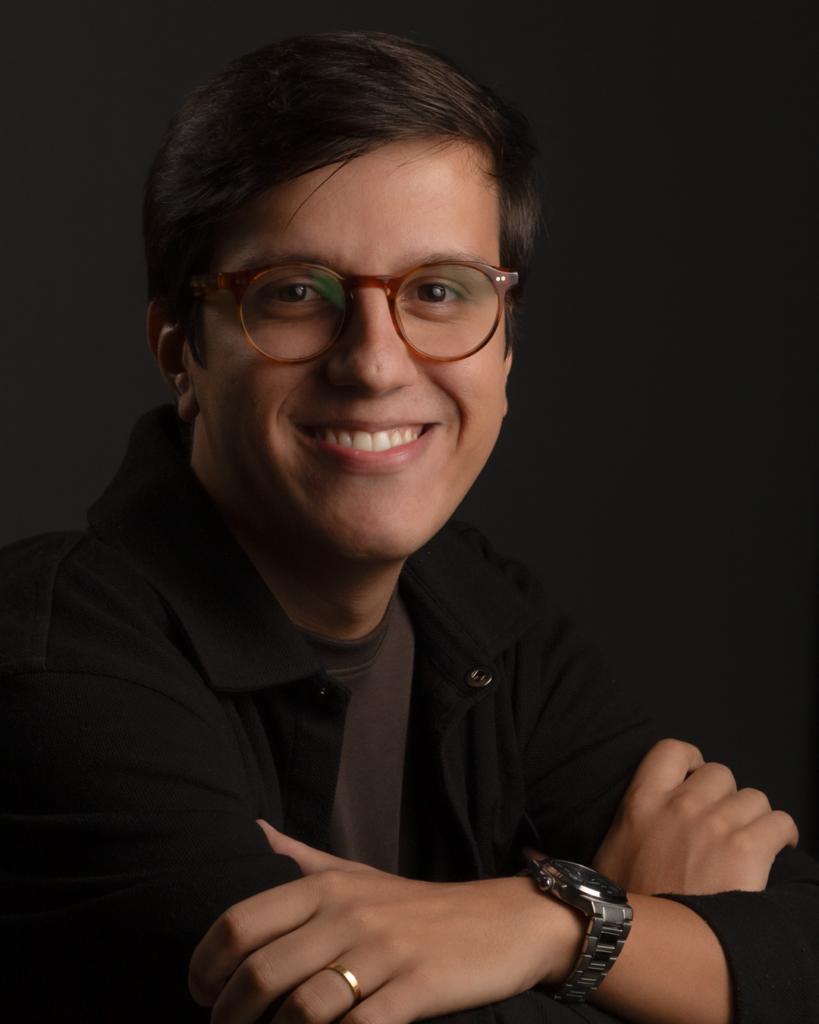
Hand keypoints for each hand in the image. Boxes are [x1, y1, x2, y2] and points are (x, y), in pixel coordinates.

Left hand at [188, 821, 586, 1023]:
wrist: (503, 921)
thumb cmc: (414, 907)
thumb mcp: (356, 873)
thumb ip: (299, 858)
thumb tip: (251, 829)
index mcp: (326, 886)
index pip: (239, 922)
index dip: (205, 966)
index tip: (200, 994)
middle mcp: (348, 913)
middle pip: (260, 972)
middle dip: (229, 1017)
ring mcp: (384, 951)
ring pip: (301, 1007)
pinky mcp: (417, 987)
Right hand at [592, 738, 797, 894]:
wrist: (640, 942)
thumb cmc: (624, 906)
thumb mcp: (607, 855)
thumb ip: (621, 827)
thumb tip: (598, 835)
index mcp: (642, 802)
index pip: (672, 750)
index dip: (691, 761)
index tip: (696, 778)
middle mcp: (680, 804)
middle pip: (721, 774)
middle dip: (726, 797)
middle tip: (723, 825)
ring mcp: (715, 825)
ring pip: (754, 798)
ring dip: (754, 819)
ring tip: (751, 842)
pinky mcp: (747, 849)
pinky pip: (779, 823)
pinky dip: (782, 835)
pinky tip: (775, 850)